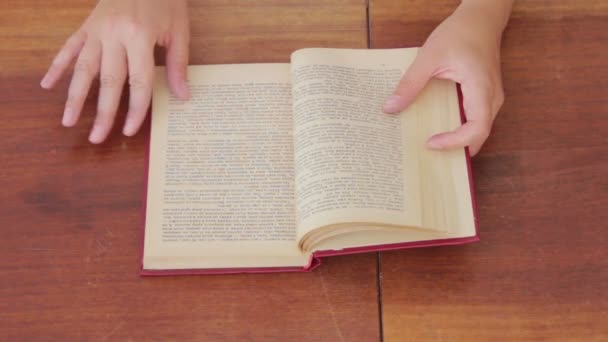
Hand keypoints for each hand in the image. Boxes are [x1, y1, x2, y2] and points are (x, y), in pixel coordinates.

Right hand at [40, 0, 189, 142]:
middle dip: (102, 112)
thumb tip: (183, 97)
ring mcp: (96, 30)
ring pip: (82, 68)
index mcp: (140, 37)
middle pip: (108, 81)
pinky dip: (57, 66)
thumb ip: (178, 65)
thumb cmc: (166, 0)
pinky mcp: (86, 25)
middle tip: (96, 138)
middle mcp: (114, 35)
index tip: (129, 130)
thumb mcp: (179, 30)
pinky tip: (48, 85)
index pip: (137, 82)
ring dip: (74, 96)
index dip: (135, 109)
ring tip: (68, 121)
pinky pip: (68, 48)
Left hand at [383, 0, 512, 155]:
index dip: (456, 142)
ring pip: (478, 130)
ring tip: (431, 146)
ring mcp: (490, 98)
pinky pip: (474, 120)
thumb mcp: (429, 57)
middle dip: (456, 149)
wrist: (481, 19)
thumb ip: (410, 83)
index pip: (477, 128)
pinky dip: (459, 129)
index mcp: (481, 89)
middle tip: (427, 154)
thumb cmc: (460, 33)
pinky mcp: (484, 97)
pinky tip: (438, 128)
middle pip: (479, 136)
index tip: (431, 143)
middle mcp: (491, 98)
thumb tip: (390, 107)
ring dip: (458, 141)